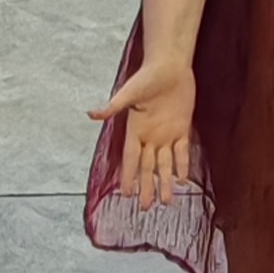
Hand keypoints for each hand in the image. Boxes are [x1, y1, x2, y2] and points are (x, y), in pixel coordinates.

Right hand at [92, 54, 198, 208]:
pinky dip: (182, 165)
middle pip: (147, 167)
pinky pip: (182, 151)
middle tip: (144, 207)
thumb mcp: (129, 92)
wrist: (169, 65)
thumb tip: (91, 115)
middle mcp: (150, 136)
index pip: (131, 159)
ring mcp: (166, 133)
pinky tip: (182, 180)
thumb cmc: (147, 76)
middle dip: (146, 187)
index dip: (128, 177)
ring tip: (167, 202)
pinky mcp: (182, 127)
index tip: (125, 194)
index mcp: (135, 130)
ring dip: (165, 182)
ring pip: (165, 164)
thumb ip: (113, 106)